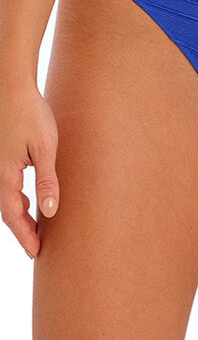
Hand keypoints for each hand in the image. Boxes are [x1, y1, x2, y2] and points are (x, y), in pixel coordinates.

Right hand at [0, 80, 58, 257]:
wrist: (14, 88)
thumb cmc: (31, 115)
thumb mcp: (45, 148)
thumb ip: (47, 180)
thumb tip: (50, 211)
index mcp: (6, 174)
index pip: (13, 215)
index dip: (24, 235)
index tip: (36, 252)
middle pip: (8, 210)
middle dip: (23, 230)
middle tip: (38, 246)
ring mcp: (0, 164)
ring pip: (8, 198)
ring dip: (21, 215)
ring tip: (38, 228)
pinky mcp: (4, 155)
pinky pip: (9, 184)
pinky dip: (19, 199)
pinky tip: (33, 199)